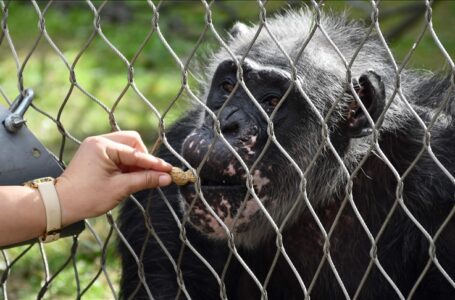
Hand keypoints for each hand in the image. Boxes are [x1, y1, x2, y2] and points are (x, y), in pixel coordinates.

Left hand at [56, 131, 171, 225]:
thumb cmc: (87, 197)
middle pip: (133, 142)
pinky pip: (118, 153)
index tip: (169, 171)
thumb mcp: (120, 189)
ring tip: (139, 178)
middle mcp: (99, 141)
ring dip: (136, 161)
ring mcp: (96, 146)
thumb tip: (166, 178)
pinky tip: (129, 176)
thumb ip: (145, 180)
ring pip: (126, 146)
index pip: (136, 153)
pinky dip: (126, 163)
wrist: (60, 204)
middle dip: (144, 158)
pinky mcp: (95, 153)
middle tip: (151, 174)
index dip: (154, 163)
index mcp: (103, 147)